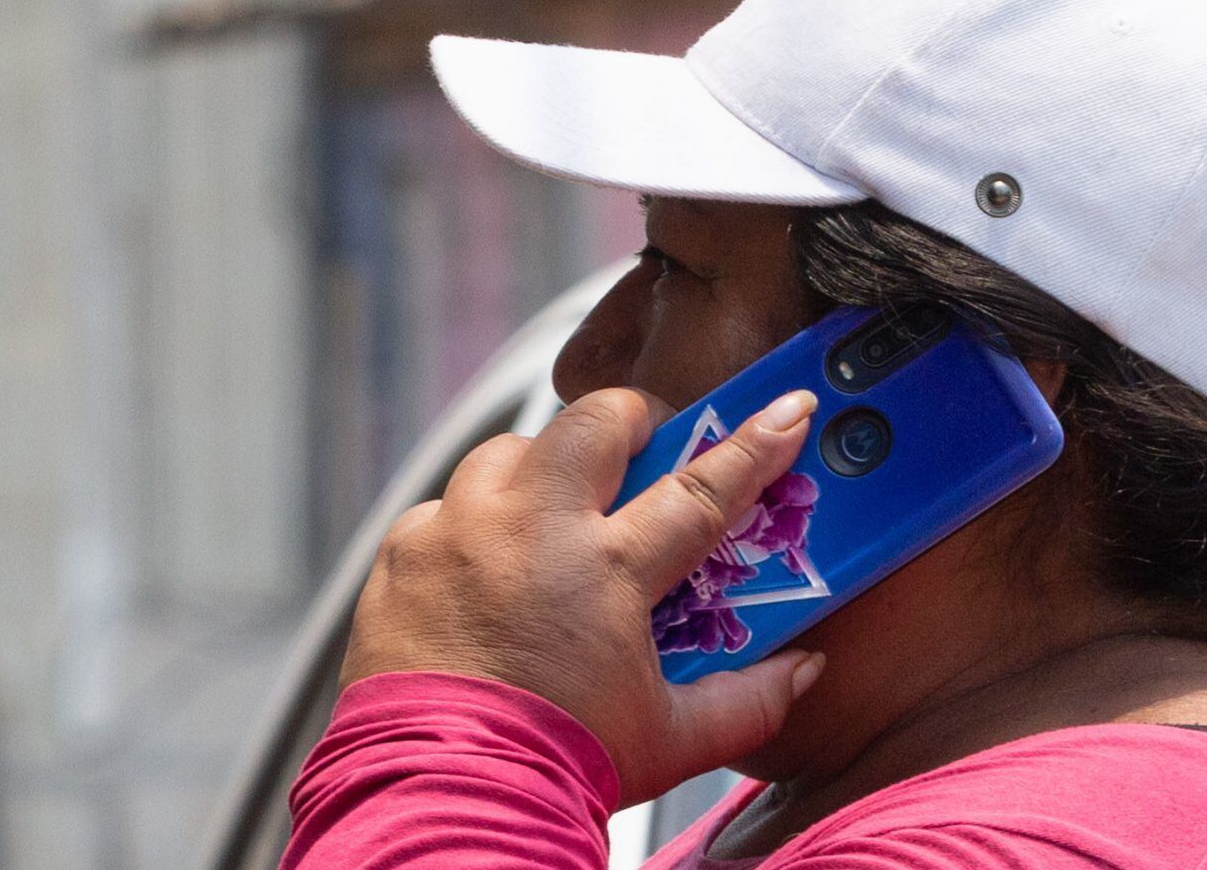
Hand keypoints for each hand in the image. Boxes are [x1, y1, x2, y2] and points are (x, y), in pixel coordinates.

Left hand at [339, 387, 826, 805]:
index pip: (701, 487)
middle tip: (646, 447)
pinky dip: (471, 522)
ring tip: (556, 505)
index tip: (785, 412)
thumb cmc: (556, 766)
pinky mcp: (405, 550)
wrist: (445, 795)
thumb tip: (801, 670)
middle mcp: (532, 530)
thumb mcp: (670, 741)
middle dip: (631, 420)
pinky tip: (485, 563)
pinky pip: (444, 505)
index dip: (753, 445)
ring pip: (511, 448)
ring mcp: (461, 531)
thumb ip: (747, 700)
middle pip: (596, 422)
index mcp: (608, 568)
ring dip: (542, 464)